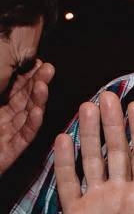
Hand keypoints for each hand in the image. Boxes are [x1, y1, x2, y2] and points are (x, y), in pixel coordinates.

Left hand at [0, 59, 53, 175]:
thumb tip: (7, 78)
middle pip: (25, 100)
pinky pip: (23, 136)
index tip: (38, 62)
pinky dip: (31, 124)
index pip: (15, 89)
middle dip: (37, 83)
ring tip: (43, 85)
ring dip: (37, 101)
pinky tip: (38, 112)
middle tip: (48, 68)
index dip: (27, 76)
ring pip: (27, 115)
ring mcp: (8, 135)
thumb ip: (0, 91)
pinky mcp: (10, 151)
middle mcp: (4, 120)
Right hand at [53, 91, 133, 213]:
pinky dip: (65, 162)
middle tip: (108, 95)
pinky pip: (69, 182)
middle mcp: (121, 193)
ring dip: (90, 134)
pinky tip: (63, 139)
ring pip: (92, 159)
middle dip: (112, 123)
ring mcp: (98, 201)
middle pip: (116, 150)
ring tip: (87, 107)